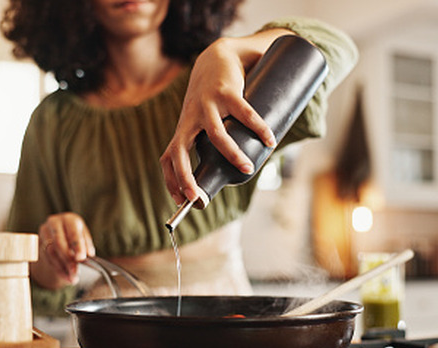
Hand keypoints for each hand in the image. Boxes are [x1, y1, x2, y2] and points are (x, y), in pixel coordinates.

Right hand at [33, 212, 95, 287]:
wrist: (61, 232)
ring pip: (51, 253)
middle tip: (75, 274)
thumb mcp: (84, 237)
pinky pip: (47, 259)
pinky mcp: (38, 243)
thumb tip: (89, 254)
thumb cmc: (76, 235)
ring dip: (62, 268)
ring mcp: (44, 233)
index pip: (72, 232)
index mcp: (69, 219)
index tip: (81, 258)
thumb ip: (86, 245)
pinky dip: (58, 270)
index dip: (77, 245)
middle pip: (59, 243)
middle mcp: (54, 223)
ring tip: (72, 279)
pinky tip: (66, 277)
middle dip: (68, 260)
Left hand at [160, 33, 282, 205]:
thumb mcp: (205, 120)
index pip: (168, 159)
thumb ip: (214, 144)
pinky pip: (244, 113)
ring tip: (248, 167)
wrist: (218, 56)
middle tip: (197, 197)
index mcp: (184, 129)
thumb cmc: (213, 96)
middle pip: (179, 152)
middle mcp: (190, 119)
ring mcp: (206, 104)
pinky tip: (269, 140)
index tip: (181, 200)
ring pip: (216, 135)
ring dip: (232, 154)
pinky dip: (258, 128)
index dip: (171, 181)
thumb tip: (235, 173)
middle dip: (185, 177)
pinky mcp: (226, 91)